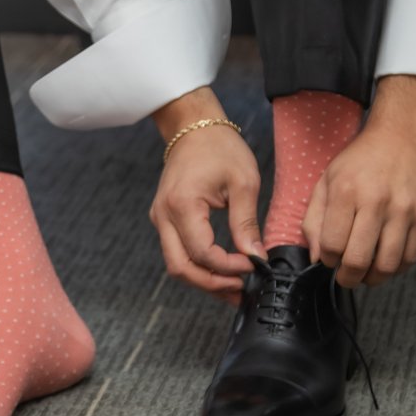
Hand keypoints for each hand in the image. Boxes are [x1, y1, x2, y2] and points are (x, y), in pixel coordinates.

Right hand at [148, 86, 264, 304]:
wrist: (193, 127)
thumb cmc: (220, 148)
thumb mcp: (243, 183)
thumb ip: (246, 223)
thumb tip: (255, 256)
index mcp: (182, 205)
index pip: (203, 253)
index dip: (228, 267)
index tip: (253, 265)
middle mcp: (164, 216)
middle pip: (181, 268)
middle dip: (211, 284)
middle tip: (241, 288)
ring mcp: (160, 219)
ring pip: (177, 264)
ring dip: (204, 280)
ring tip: (234, 286)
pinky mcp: (164, 220)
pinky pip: (177, 252)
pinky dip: (198, 266)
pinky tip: (221, 271)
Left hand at [302, 75, 415, 288]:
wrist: (402, 135)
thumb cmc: (360, 161)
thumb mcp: (326, 180)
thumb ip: (314, 220)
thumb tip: (317, 257)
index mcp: (346, 191)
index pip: (331, 245)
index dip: (326, 260)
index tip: (328, 258)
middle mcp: (376, 201)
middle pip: (358, 260)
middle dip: (347, 277)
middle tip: (345, 276)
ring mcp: (404, 210)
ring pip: (387, 265)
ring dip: (373, 278)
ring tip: (366, 273)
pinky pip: (411, 257)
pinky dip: (397, 268)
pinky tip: (386, 261)